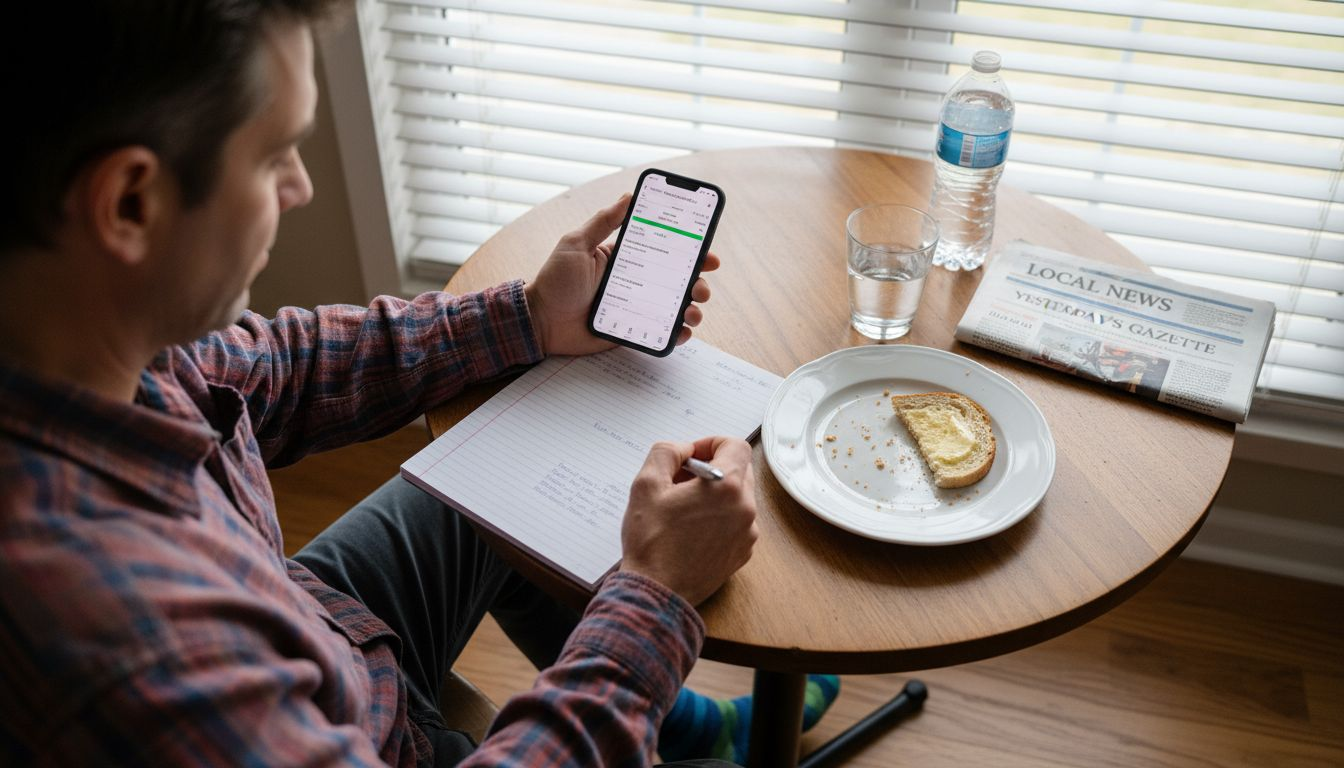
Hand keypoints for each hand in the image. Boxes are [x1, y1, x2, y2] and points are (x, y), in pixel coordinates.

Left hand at [524, 194, 720, 356]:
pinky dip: (677, 334)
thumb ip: (603, 222)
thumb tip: (628, 196)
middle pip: (678, 281)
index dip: (691, 253)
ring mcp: (637, 308)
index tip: (708, 254)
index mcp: (626, 259)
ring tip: (692, 311)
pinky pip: (662, 333)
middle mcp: (636, 283)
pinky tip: (682, 331)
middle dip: (698, 283)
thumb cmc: (554, 281)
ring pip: (675, 308)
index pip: (666, 252)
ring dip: (693, 309)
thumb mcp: (576, 244)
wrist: (539, 322)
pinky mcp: (633, 331)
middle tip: (701, 287)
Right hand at [619, 437, 756, 605]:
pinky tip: (693, 529)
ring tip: (685, 507)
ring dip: (716, 494)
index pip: (735, 445)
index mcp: (727, 487)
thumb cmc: (650, 541)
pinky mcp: (742, 553)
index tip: (691, 456)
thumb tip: (684, 449)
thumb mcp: (646, 484)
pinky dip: (719, 517)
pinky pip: (737, 522)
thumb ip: (666, 452)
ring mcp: (747, 534)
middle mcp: (746, 509)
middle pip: (739, 470)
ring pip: (738, 497)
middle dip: (712, 467)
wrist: (657, 593)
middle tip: (682, 480)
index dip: (711, 443)